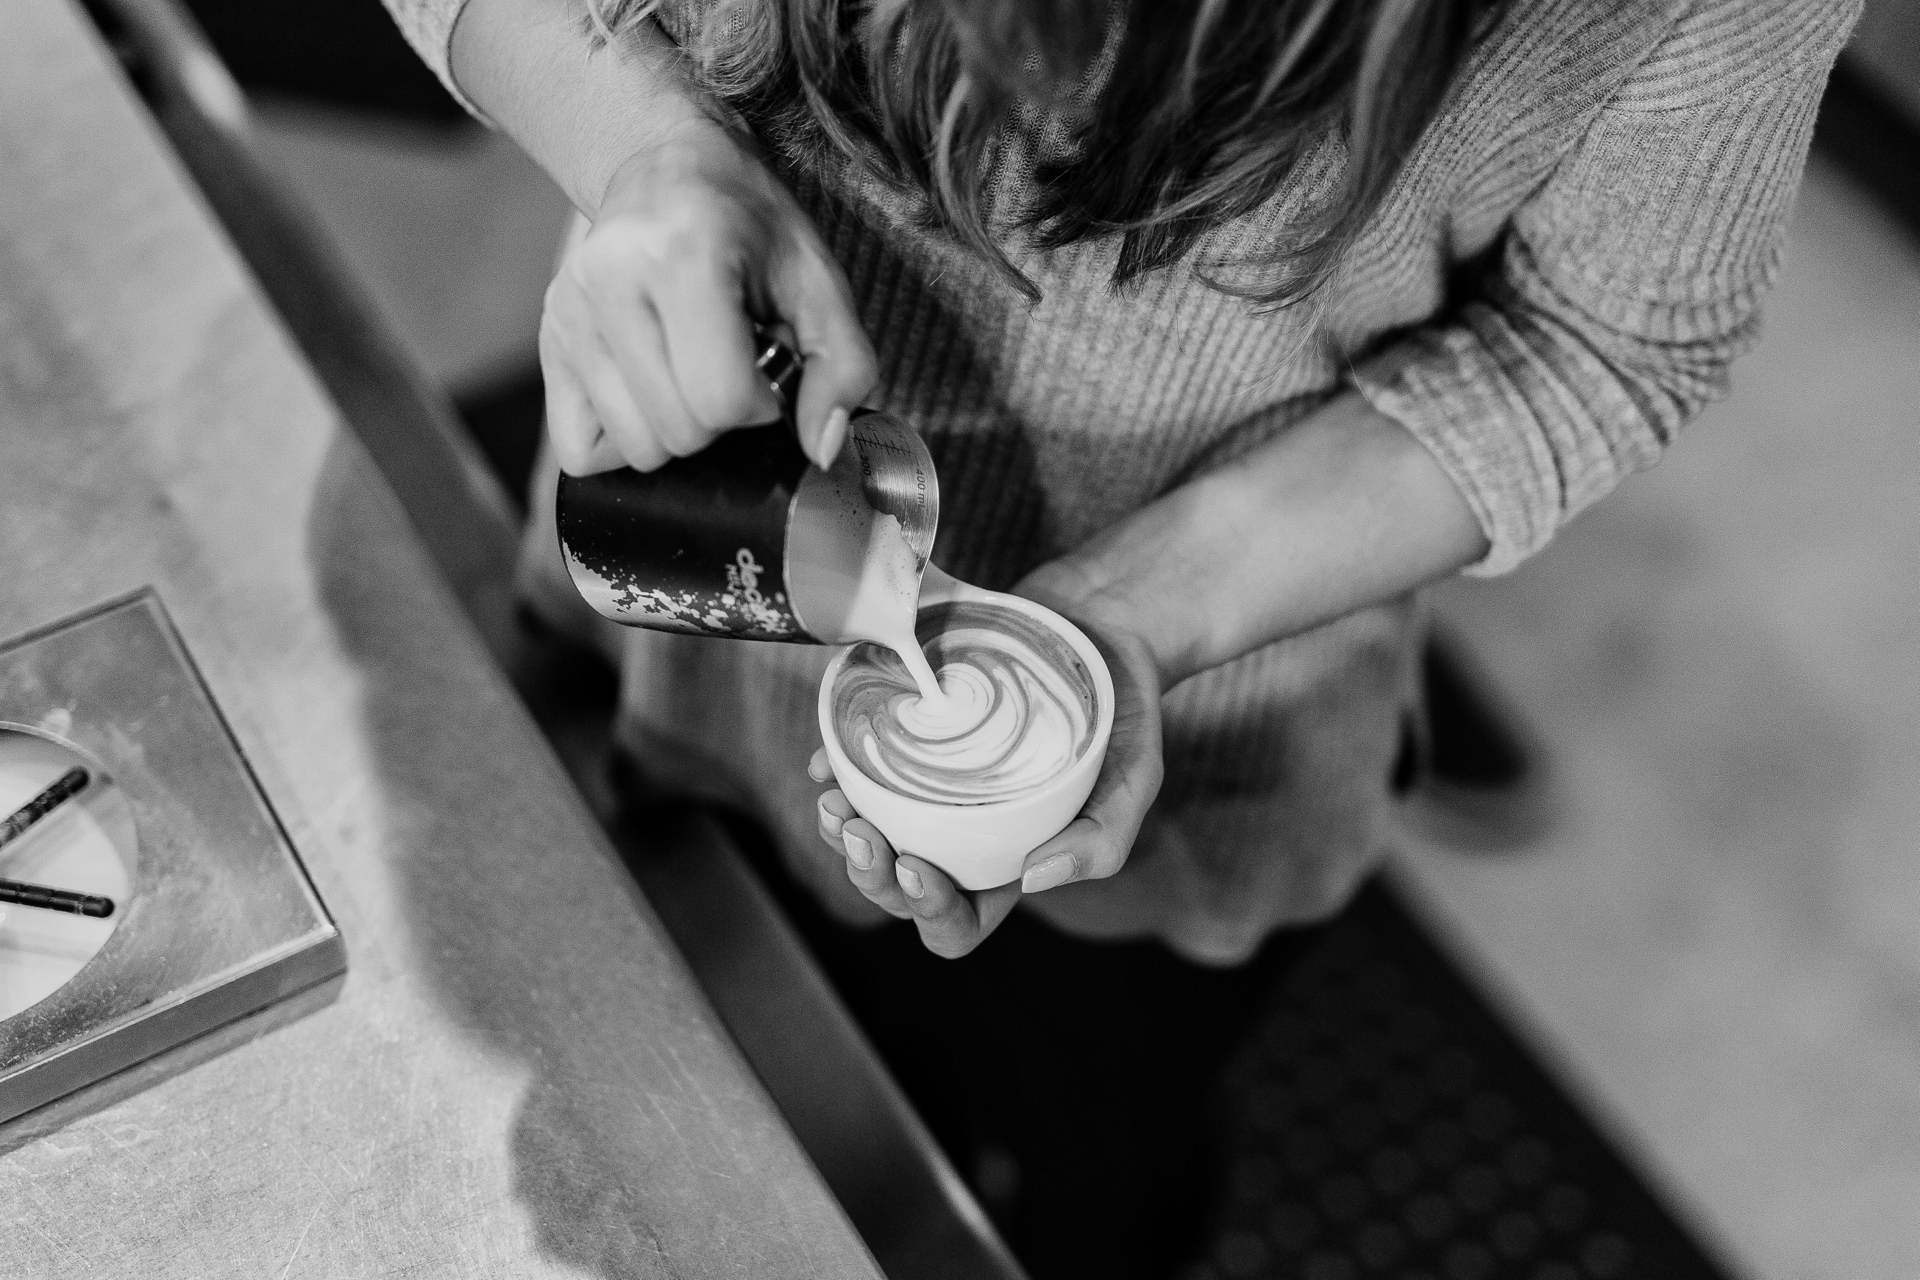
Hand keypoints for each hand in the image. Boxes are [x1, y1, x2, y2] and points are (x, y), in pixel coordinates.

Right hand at [540, 120, 877, 475]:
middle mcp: (610, 281)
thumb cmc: (750, 225)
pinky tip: (650, 393)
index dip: (760, 403)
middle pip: (678, 433)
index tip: (765, 365)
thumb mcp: (818, 281)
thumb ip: (842, 366)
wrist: (668, 168)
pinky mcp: (549, 341)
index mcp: (684, 255)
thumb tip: (823, 449)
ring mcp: (568, 314)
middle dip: (720, 417)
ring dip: (676, 429)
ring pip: (635, 449)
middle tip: (728, 363)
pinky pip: (581, 450)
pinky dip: (624, 439)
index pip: (721, 400)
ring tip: (688, 369)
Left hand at [808, 577, 1165, 957]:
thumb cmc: (1122, 711)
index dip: (928, 911)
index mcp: (1007, 863)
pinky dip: (835, 769)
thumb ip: (1103, 838)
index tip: (915, 865)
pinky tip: (828, 760)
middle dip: (867, 873)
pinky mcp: (911, 738)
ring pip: (868, 833)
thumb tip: (1034, 879)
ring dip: (840, 832)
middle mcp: (961, 835)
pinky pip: (857, 766)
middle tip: (859, 830)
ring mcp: (930, 789)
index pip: (957, 923)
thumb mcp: (1137, 777)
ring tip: (833, 801)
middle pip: (897, 887)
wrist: (1101, 624)